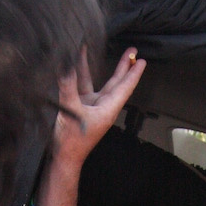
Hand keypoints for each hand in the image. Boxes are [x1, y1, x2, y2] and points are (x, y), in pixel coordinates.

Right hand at [52, 47, 145, 168]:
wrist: (64, 156)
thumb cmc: (72, 141)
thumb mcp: (71, 111)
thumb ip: (68, 86)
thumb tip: (66, 65)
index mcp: (107, 109)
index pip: (124, 88)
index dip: (133, 74)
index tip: (141, 61)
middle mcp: (103, 106)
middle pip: (117, 83)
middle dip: (125, 66)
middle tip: (133, 51)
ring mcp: (92, 106)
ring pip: (101, 81)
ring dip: (102, 66)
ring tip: (104, 49)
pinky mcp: (80, 106)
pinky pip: (83, 84)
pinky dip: (81, 72)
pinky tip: (77, 59)